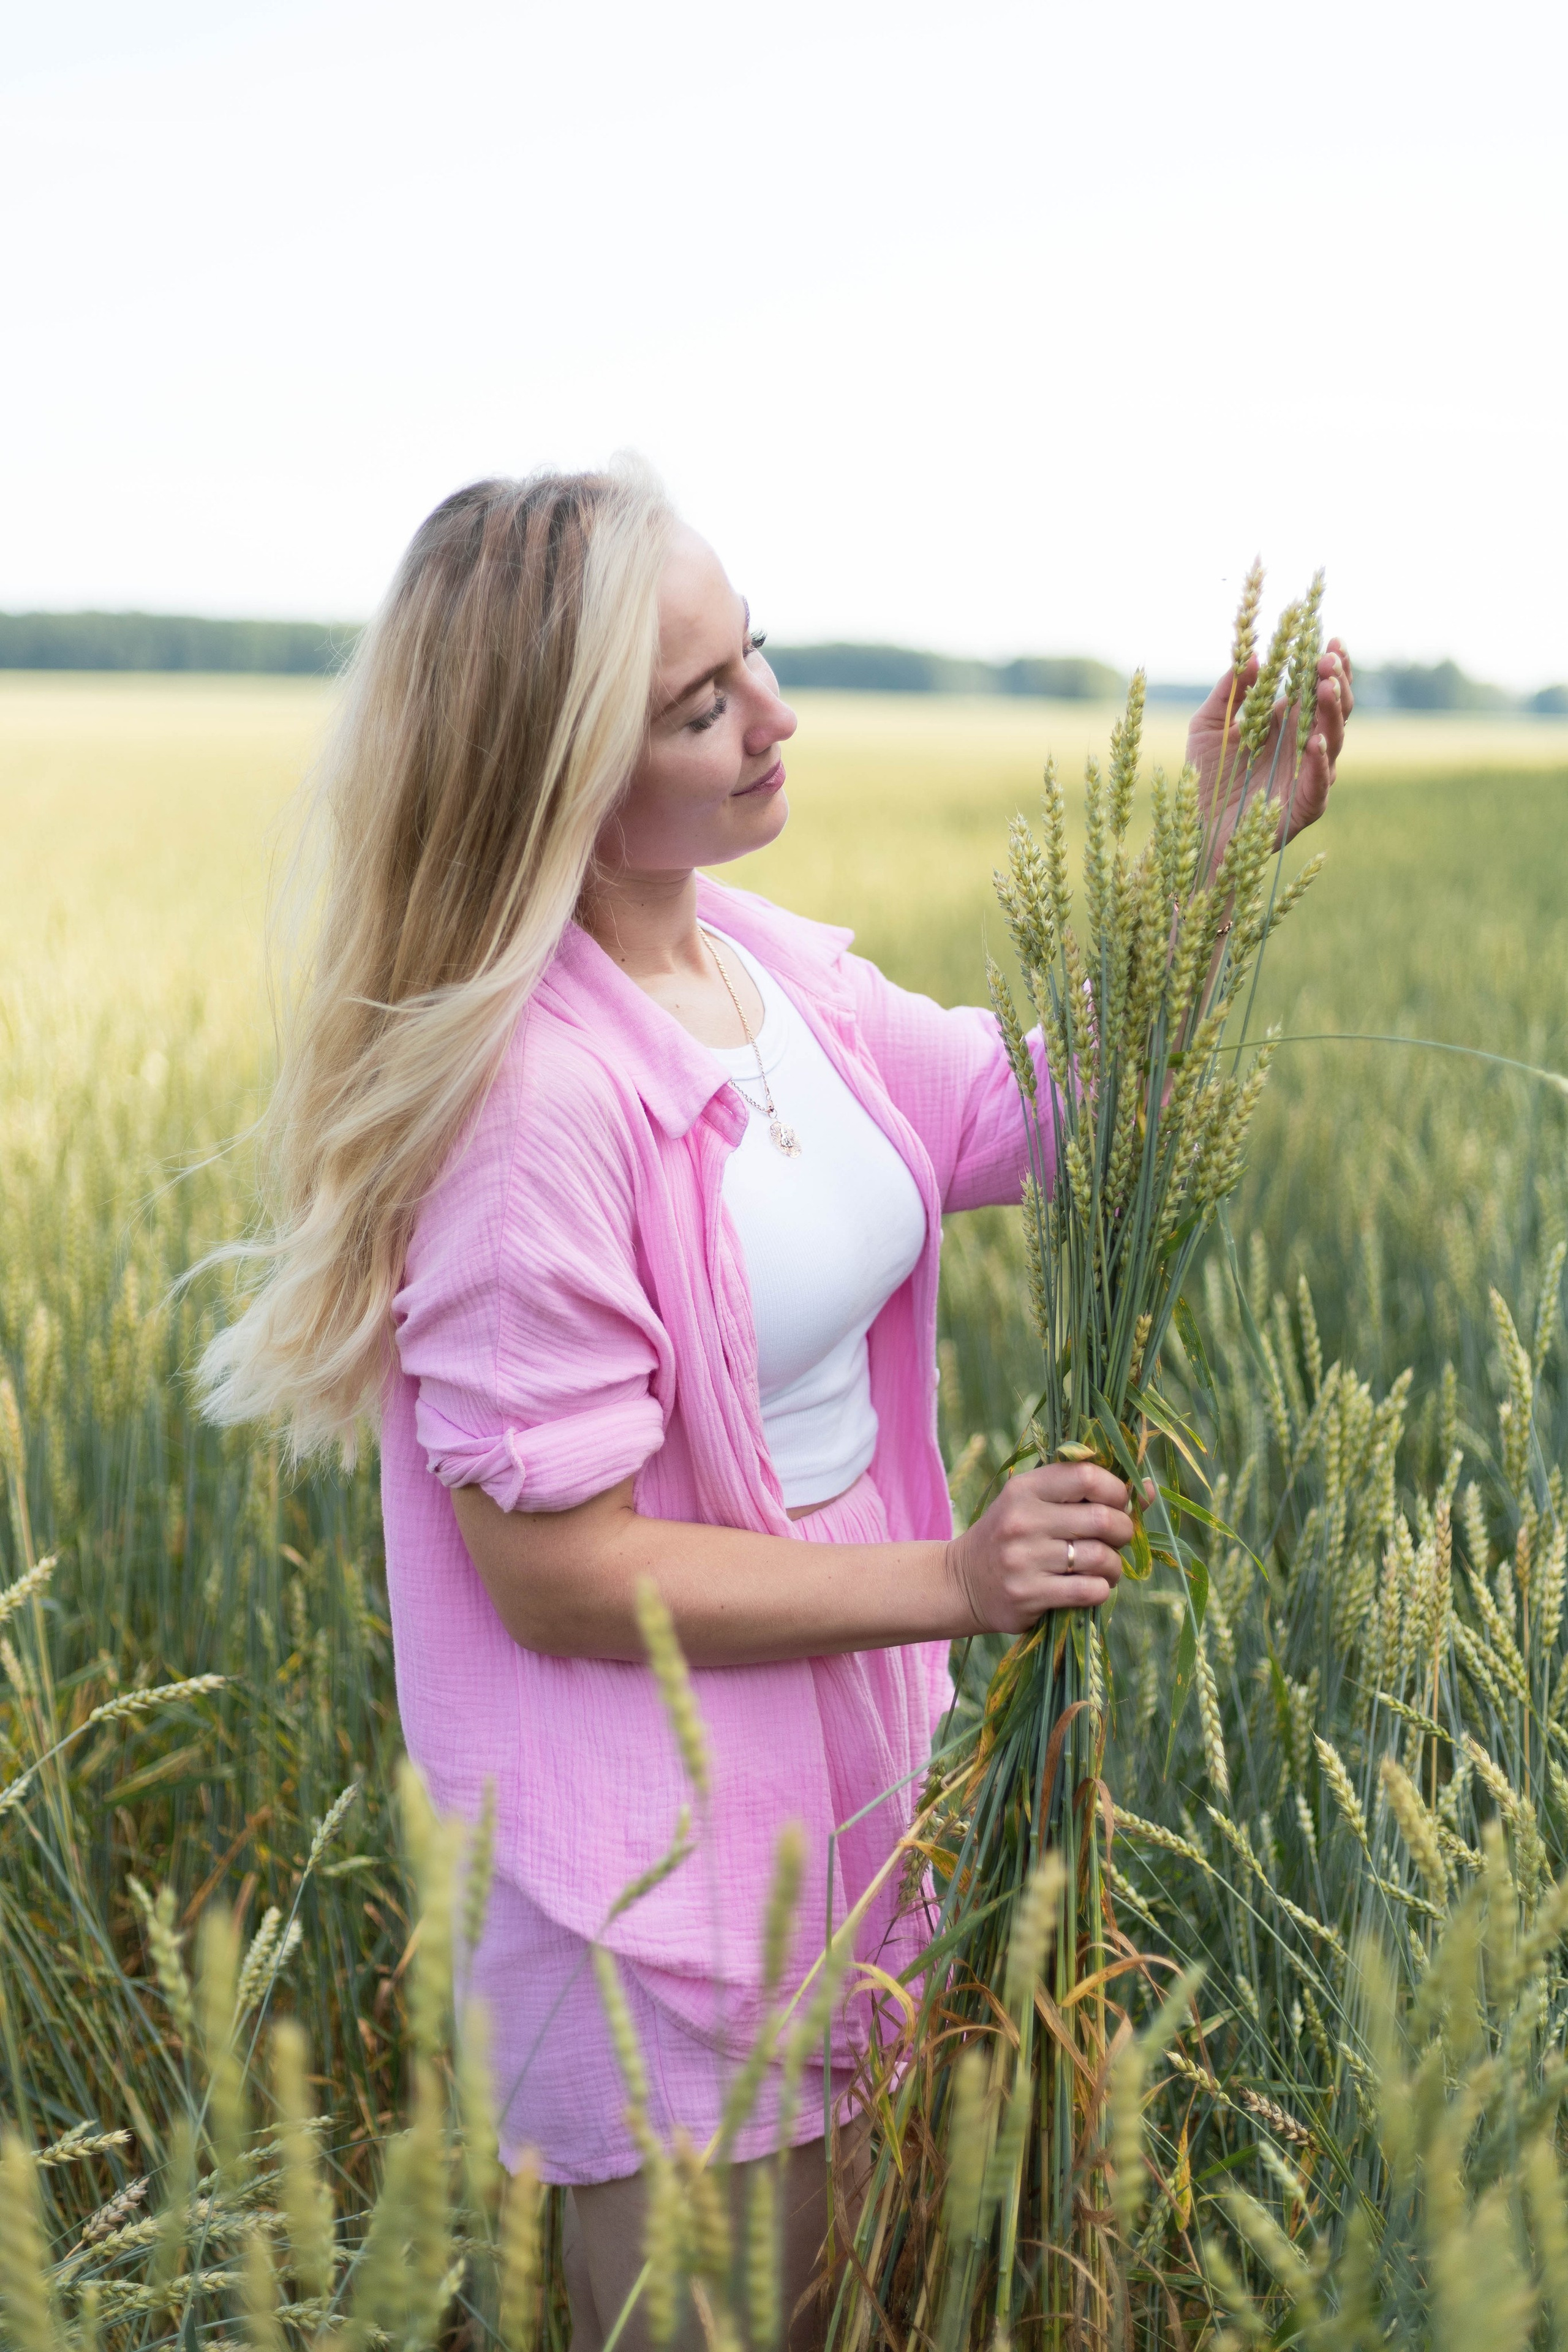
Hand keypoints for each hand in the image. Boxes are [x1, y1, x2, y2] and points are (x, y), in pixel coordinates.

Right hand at [944, 1462, 1140, 1632]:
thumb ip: (1084, 1493)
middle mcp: (1022, 1520)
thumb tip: (1148, 1489)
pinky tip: (1091, 1587)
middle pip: (1103, 1519)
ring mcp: (1023, 1559)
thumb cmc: (1012, 1537)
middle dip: (1124, 1531)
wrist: (962, 1582)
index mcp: (1025, 1489)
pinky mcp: (1028, 1594)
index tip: (1119, 1503)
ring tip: (1107, 1568)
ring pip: (1101, 1558)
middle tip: (1118, 1540)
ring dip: (1115, 1566)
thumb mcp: (1035, 1504)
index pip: (1087, 1476)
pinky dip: (1101, 1590)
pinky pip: (1089, 1591)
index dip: (1117, 1490)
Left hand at [1186, 639, 1353, 870]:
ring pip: (1333, 741)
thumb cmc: (1203, 778)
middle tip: (1326, 659)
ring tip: (1324, 688)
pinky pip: (1319, 785)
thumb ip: (1229, 691)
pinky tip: (1314, 742)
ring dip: (1332, 713)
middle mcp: (1303, 747)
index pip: (1317, 688)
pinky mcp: (1304, 808)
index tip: (1328, 638)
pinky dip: (1319, 764)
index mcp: (1286, 724)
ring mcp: (1308, 776)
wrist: (1194, 831)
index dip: (1329, 664)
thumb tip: (1253, 655)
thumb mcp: (1206, 726)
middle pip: (1334, 709)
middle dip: (1335, 681)